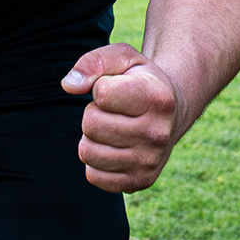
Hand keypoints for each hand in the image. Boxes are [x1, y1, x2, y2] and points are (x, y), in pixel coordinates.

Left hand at [61, 43, 182, 192]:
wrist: (170, 113)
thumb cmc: (139, 80)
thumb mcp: (123, 58)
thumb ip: (93, 62)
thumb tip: (69, 86)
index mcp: (157, 98)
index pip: (101, 94)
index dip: (99, 87)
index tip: (116, 87)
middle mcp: (158, 133)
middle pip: (91, 125)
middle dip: (92, 112)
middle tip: (111, 110)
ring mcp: (150, 161)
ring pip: (88, 153)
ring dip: (91, 137)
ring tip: (111, 127)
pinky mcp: (140, 181)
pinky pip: (94, 176)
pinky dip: (94, 160)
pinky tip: (113, 147)